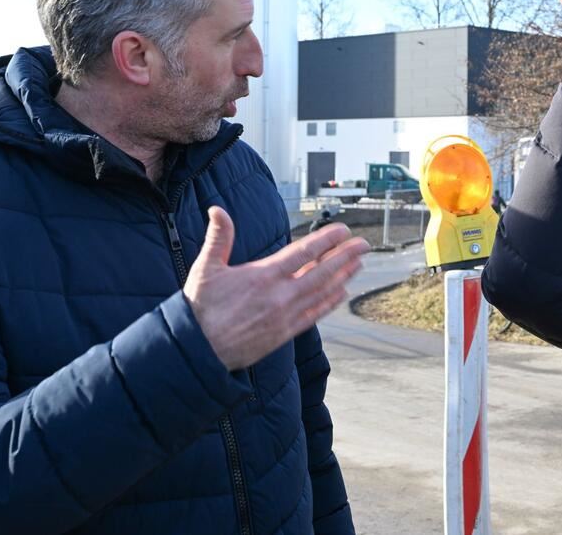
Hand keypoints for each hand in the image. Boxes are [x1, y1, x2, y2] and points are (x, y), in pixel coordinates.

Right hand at [184, 206, 369, 370]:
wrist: (198, 351)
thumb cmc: (200, 309)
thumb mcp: (206, 269)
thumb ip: (218, 238)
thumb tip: (216, 210)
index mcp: (263, 276)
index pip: (303, 252)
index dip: (327, 240)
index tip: (343, 230)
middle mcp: (280, 295)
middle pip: (321, 271)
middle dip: (345, 255)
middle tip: (364, 244)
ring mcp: (285, 315)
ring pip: (322, 292)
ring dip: (343, 276)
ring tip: (359, 263)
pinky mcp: (285, 333)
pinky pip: (315, 314)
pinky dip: (331, 302)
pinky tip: (342, 292)